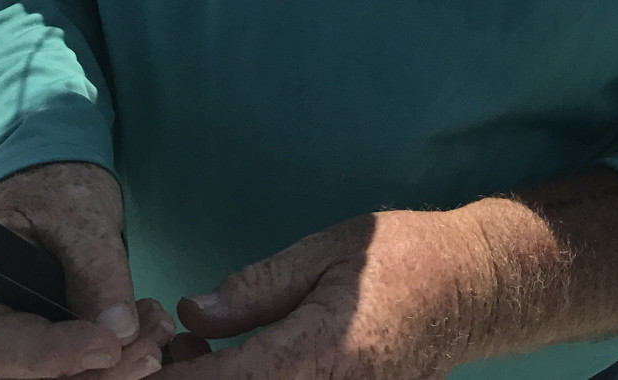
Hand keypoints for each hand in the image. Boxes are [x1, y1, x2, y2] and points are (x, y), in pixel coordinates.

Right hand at [0, 161, 174, 379]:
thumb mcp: (78, 213)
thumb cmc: (50, 190)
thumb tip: (120, 330)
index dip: (52, 357)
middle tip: (152, 340)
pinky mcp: (37, 362)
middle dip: (94, 371)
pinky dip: (111, 366)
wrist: (51, 187)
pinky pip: (71, 377)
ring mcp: (5, 357)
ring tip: (156, 331)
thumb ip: (96, 268)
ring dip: (110, 371)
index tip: (110, 345)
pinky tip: (144, 337)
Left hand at [168, 169, 617, 379]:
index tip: (143, 361)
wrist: (474, 288)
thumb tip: (193, 315)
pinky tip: (238, 363)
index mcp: (320, 353)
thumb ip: (259, 289)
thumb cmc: (403, 256)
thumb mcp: (328, 251)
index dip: (179, 378)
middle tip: (170, 351)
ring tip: (199, 354)